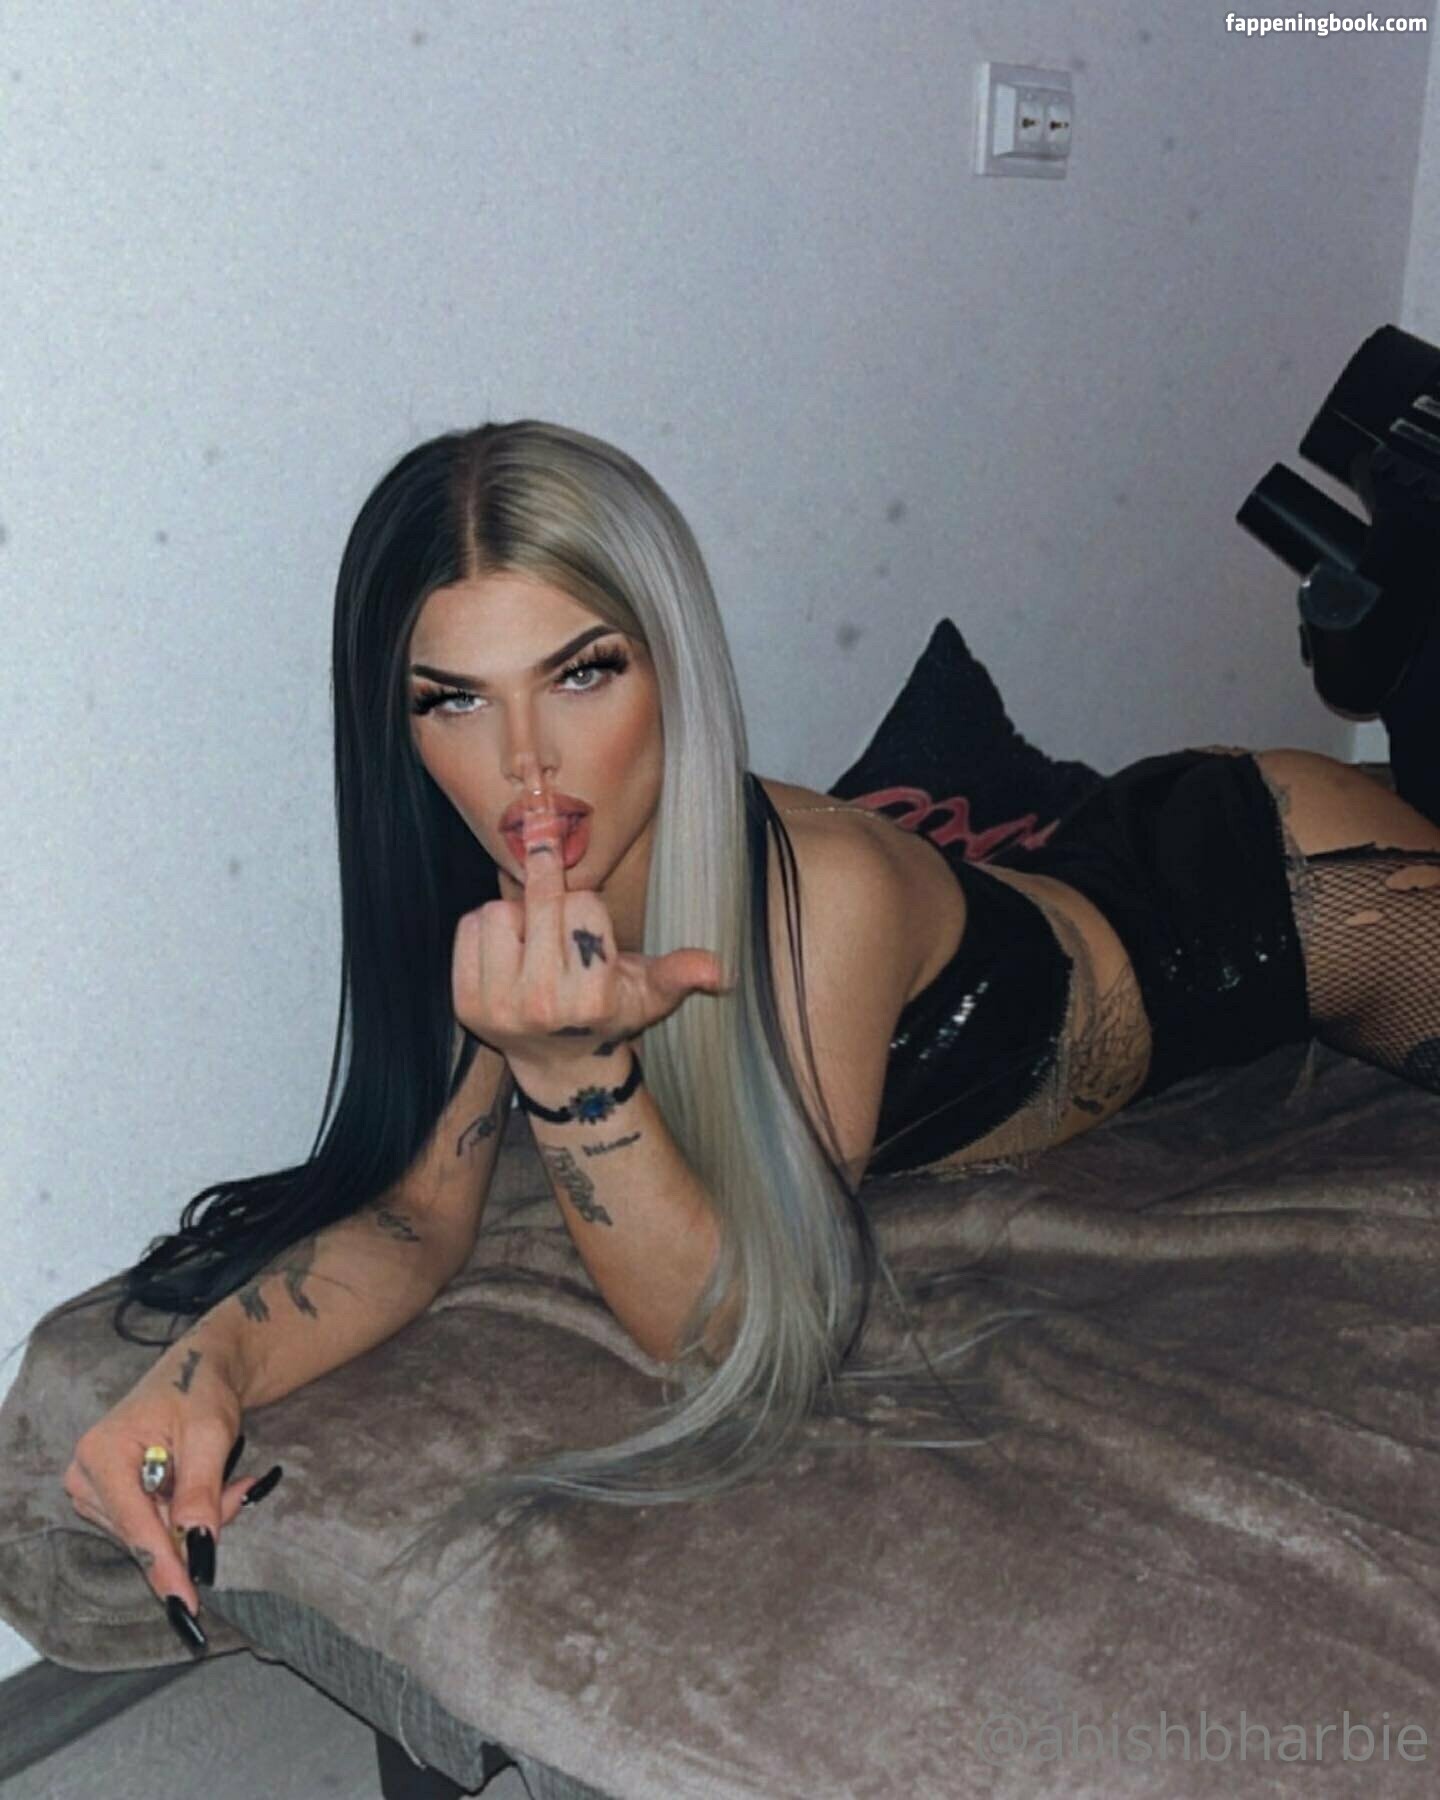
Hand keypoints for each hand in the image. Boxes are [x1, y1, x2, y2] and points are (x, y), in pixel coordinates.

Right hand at [61, 1348, 263, 1630]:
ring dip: (196, 1516)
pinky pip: (153, 1524)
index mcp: (103, 1454)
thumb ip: (200, 1489)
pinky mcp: (110, 1497)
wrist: (199, 1369)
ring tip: (227, 1476)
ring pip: (153, 1533)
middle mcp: (87, 1475)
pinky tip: (210, 1486)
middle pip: (146, 1532)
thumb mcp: (209, 1434)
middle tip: (241, 1489)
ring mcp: (95, 1489)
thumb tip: (196, 1544)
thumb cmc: (201, 1389)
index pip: (137, 1526)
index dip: (166, 1564)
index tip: (186, 1600)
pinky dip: (186, 1513)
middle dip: (196, 1523)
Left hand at [453, 806, 730, 1074]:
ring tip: (533, 947)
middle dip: (554, 906)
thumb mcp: (650, 995)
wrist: (558, 1063)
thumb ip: (682, 974)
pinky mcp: (465, 1002)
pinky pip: (468, 927)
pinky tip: (507, 956)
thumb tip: (721, 970)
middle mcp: (542, 1003)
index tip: (590, 939)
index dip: (590, 912)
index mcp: (590, 997)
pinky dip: (485, 931)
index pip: (584, 903)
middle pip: (541, 900)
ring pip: (499, 910)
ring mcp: (498, 1005)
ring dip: (516, 919)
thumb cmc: (607, 1013)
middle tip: (558, 929)